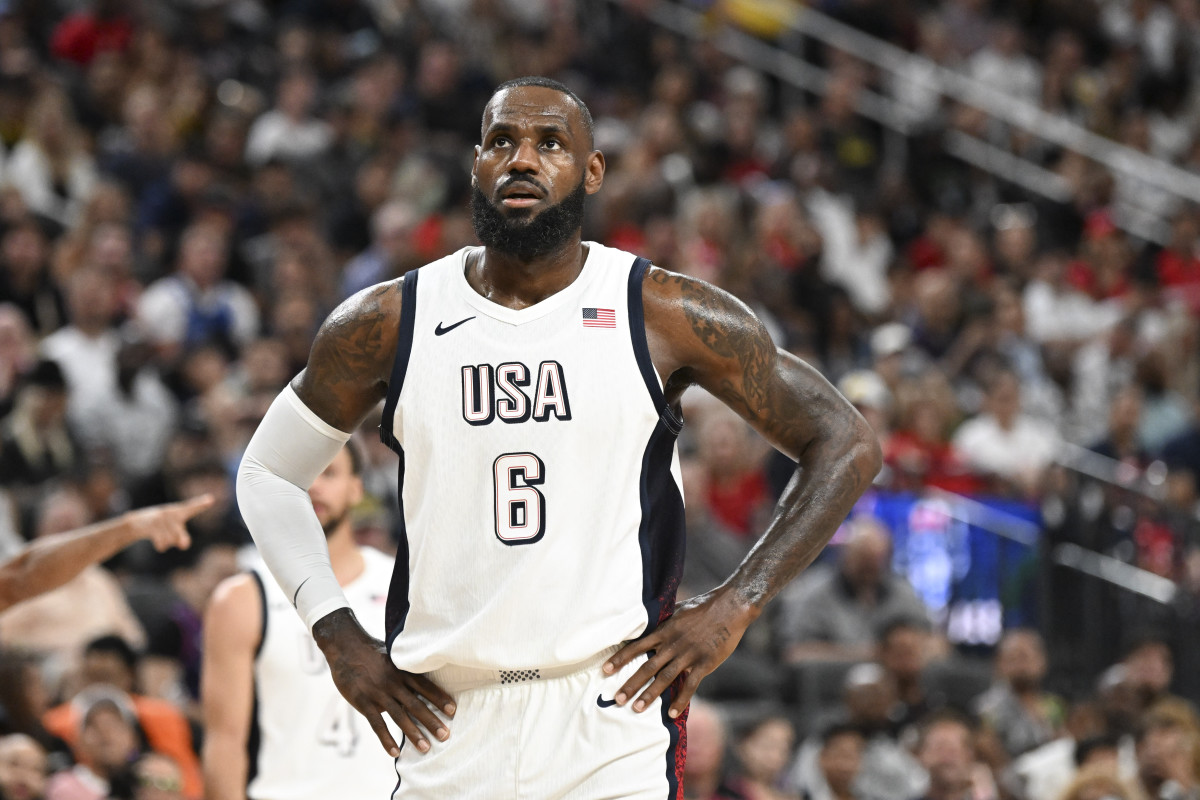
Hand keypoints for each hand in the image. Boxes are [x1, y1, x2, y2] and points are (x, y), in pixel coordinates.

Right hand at [125, 494, 214, 551]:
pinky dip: (160, 546)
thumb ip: (183, 539)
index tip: (211, 499)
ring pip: (170, 541)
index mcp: (179, 512)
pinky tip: (156, 539)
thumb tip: (184, 545)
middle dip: (179, 539)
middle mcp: (170, 513)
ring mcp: (159, 519)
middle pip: (182, 536)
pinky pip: (162, 544)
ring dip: (167, 542)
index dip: (201, 504)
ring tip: (161, 534)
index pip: (192, 508)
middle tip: (174, 536)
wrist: (137, 522)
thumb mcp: (175, 531)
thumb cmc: (163, 526)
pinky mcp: (151, 526)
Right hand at [313, 608, 455, 755]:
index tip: (453, 711)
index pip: (425, 686)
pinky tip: (395, 753)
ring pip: (399, 716)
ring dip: (413, 733)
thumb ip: (404, 671)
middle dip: (431, 721)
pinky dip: (386, 739)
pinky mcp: (363, 702)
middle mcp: (393, 682)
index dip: (439, 698)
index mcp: (402, 670)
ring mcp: (378, 693)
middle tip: (446, 735)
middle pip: (416, 704)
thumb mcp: (392, 656)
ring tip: (426, 748)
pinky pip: (377, 724)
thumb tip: (420, 684)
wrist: (345, 646)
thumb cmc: (371, 651)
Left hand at [601, 587, 757, 718]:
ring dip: (650, 695)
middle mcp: (673, 643)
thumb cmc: (702, 607)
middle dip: (631, 683)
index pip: (636, 646)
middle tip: (617, 699)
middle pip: (647, 666)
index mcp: (664, 630)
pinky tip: (671, 714)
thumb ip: (663, 621)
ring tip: (636, 709)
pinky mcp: (705, 663)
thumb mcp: (677, 610)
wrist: (730, 607)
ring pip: (665, 678)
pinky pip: (690, 685)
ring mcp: (689, 654)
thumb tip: (646, 625)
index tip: (605, 670)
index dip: (620, 658)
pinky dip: (680, 700)